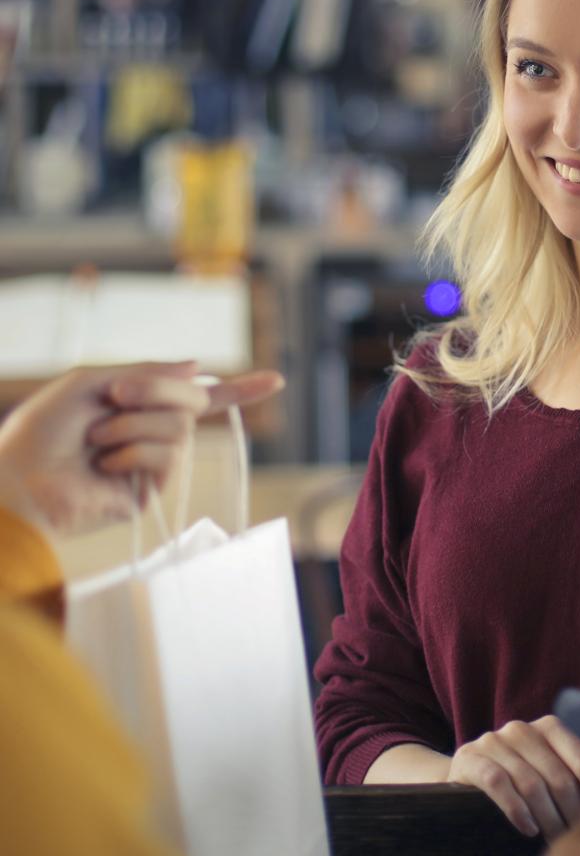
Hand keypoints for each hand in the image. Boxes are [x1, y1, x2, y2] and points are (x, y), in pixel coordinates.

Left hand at [0, 362, 283, 535]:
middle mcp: (154, 432)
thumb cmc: (42, 430)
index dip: (240, 388)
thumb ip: (146, 371)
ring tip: (98, 439)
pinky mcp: (152, 490)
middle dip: (156, 392)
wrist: (19, 479)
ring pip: (179, 428)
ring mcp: (156, 462)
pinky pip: (166, 456)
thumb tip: (198, 367)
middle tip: (115, 396)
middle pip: (191, 401)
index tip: (277, 379)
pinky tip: (105, 464)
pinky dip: (132, 453)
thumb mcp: (91, 381)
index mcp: (141, 405)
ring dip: (133, 425)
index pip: (200, 395)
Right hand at [448, 715, 579, 839]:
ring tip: (556, 839)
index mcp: (550, 727)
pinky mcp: (470, 757)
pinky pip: (498, 782)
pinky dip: (516, 809)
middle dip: (572, 813)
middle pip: (557, 775)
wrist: (467, 780)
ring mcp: (494, 740)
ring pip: (530, 782)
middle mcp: (522, 728)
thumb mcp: (550, 773)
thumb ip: (578, 777)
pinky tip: (528, 828)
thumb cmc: (521, 782)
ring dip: (547, 817)